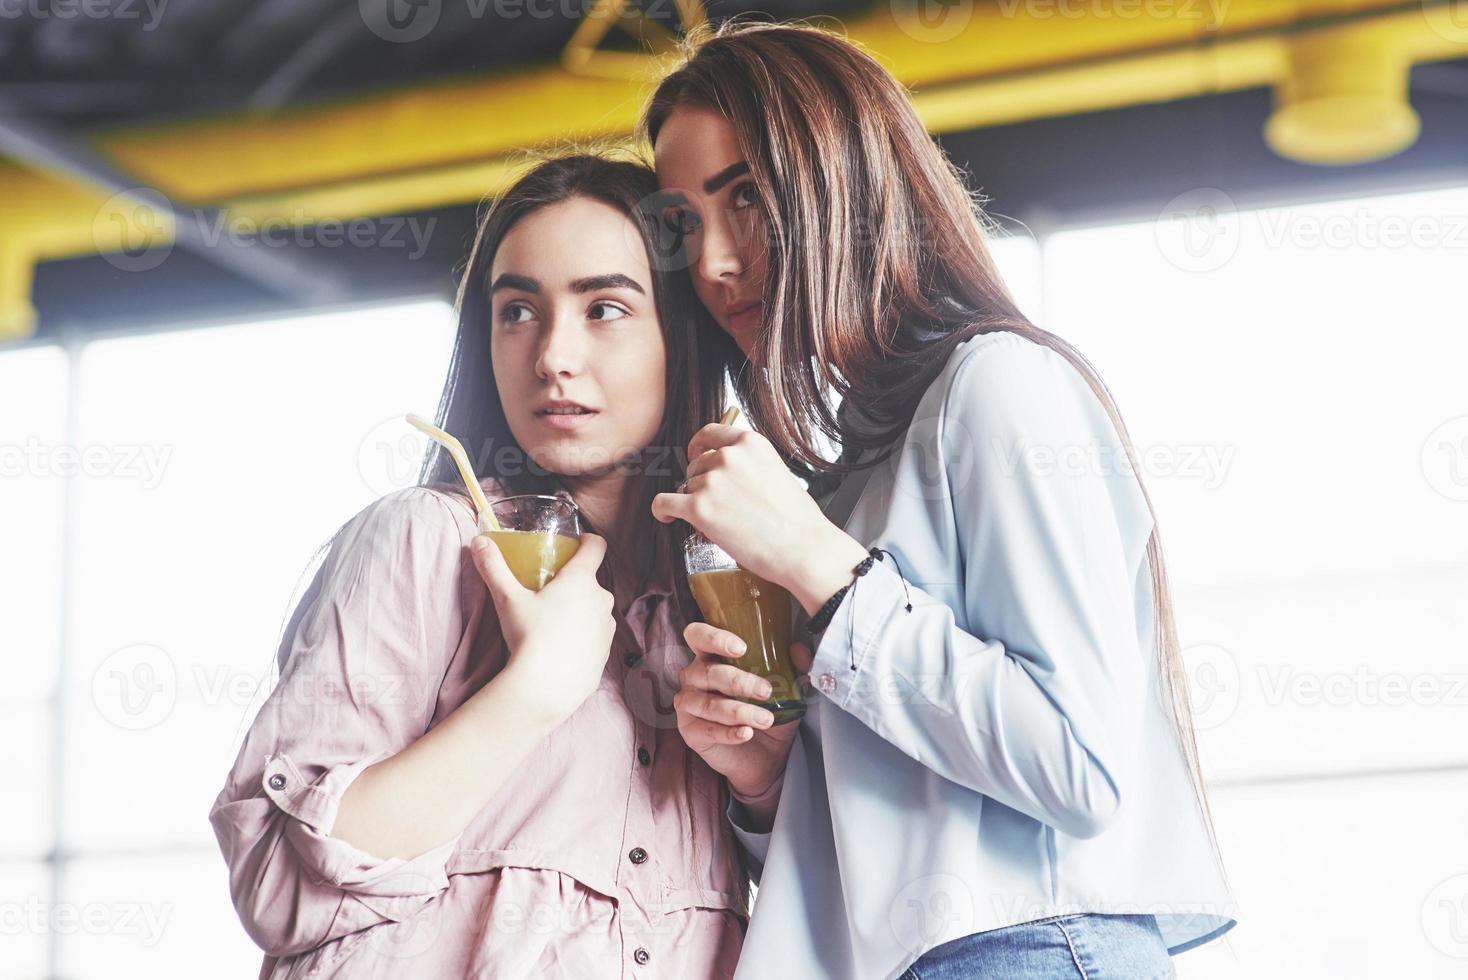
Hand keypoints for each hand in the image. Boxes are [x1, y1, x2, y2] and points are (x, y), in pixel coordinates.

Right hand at [469, 532, 614, 722]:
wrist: (543, 689)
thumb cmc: (528, 637)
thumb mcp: (507, 599)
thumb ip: (494, 567)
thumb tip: (478, 542)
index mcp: (582, 580)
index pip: (596, 546)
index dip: (587, 540)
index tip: (576, 543)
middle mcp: (602, 600)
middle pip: (591, 581)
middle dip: (574, 583)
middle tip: (548, 592)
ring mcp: (607, 628)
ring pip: (595, 609)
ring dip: (580, 610)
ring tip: (553, 623)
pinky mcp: (606, 654)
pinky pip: (595, 636)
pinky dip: (582, 637)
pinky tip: (561, 648)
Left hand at [650, 423, 869, 613]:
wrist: (803, 549)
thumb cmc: (796, 520)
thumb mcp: (777, 471)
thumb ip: (749, 464)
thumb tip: (725, 472)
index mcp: (751, 443)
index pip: (711, 433)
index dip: (699, 446)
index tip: (695, 455)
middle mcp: (729, 456)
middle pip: (696, 465)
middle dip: (700, 484)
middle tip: (717, 505)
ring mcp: (712, 481)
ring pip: (685, 487)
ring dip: (692, 502)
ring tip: (715, 521)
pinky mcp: (699, 508)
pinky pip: (664, 503)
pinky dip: (662, 510)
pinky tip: (666, 517)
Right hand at [672, 621, 813, 798]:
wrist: (765, 756)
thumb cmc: (767, 711)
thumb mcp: (786, 690)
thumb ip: (793, 668)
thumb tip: (799, 649)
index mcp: (711, 657)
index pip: (698, 636)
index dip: (713, 637)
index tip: (741, 648)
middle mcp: (694, 677)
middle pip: (708, 673)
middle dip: (739, 681)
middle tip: (766, 691)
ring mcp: (688, 704)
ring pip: (709, 704)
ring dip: (739, 711)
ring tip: (766, 719)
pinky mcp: (690, 731)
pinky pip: (707, 730)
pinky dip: (729, 732)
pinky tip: (747, 733)